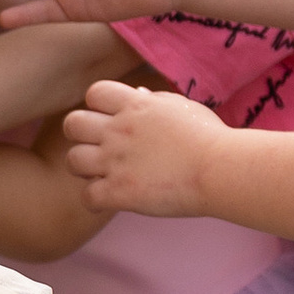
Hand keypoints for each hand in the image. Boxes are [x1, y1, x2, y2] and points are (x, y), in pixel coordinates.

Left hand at [61, 77, 215, 216]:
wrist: (221, 169)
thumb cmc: (210, 138)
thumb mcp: (182, 107)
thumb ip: (155, 101)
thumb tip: (138, 94)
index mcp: (135, 105)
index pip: (94, 93)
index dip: (99, 106)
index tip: (112, 120)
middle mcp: (119, 130)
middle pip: (72, 124)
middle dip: (81, 136)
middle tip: (99, 148)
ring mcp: (116, 161)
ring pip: (73, 160)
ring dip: (84, 169)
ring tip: (102, 175)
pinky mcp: (120, 192)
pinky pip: (87, 197)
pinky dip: (95, 200)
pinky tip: (111, 200)